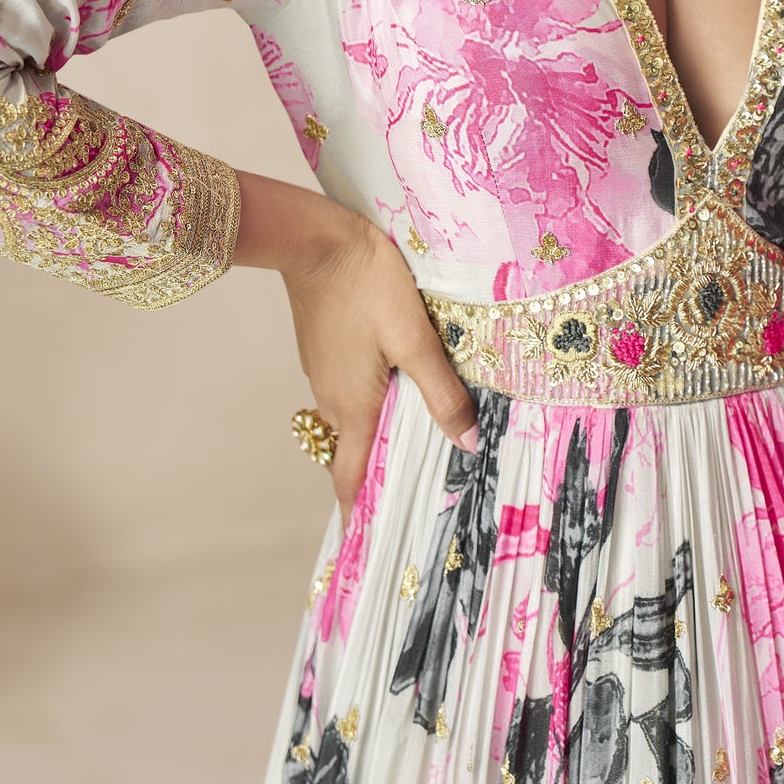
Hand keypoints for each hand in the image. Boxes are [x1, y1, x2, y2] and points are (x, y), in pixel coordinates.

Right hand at [282, 204, 478, 520]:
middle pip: (354, 449)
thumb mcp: (415, 338)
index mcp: (353, 406)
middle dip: (379, 471)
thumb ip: (441, 391)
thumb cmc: (367, 285)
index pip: (351, 479)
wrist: (316, 238)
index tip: (368, 545)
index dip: (360, 515)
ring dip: (378, 431)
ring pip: (353, 415)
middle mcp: (331, 398)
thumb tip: (467, 443)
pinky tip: (397, 383)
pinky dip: (370, 399)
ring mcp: (322, 371)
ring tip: (416, 435)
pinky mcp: (321, 348)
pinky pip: (348, 388)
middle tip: (414, 487)